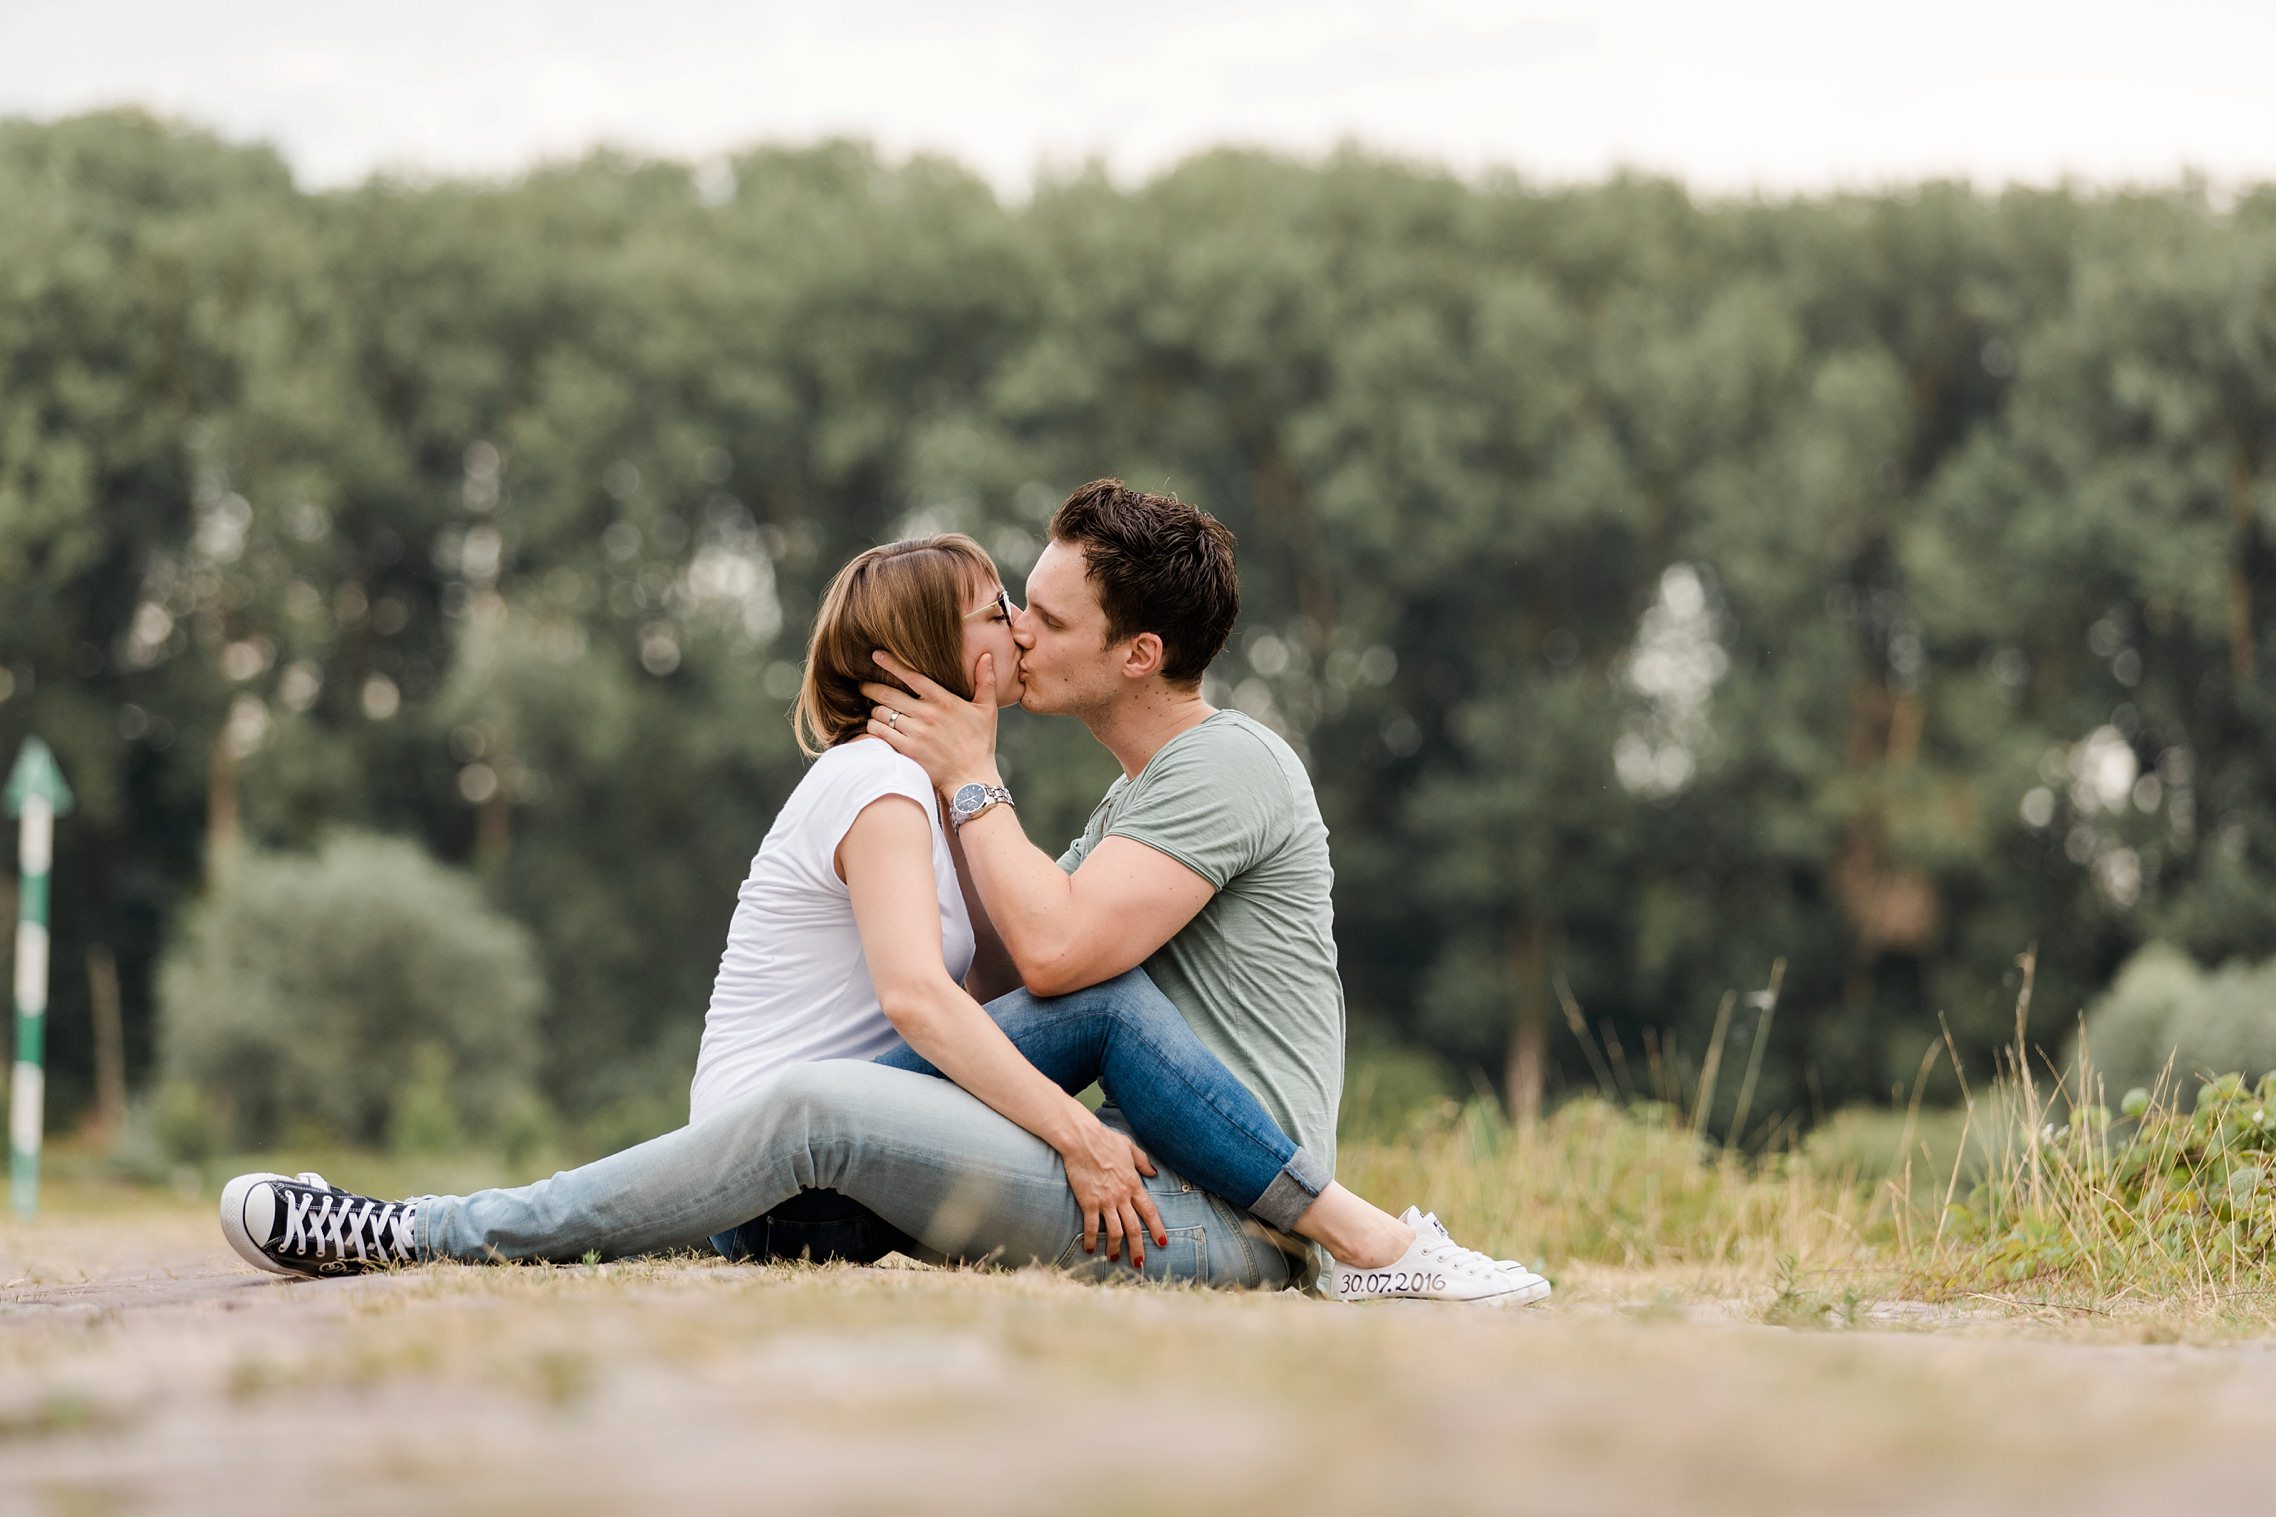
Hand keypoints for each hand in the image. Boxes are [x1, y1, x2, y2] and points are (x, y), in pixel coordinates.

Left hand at [863, 651, 1002, 793]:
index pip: (911, 676)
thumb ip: (985, 681)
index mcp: (943, 700)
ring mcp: (916, 733)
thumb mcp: (987, 710)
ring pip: (881, 713)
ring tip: (873, 709)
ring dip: (874, 709)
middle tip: (863, 685)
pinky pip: (880, 733)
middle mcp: (927, 714)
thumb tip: (986, 655)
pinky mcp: (908, 751)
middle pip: (888, 694)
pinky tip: (874, 726)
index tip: (876, 655)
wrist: (973, 779)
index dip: (891, 663)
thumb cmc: (980, 744)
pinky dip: (873, 727)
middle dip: (871, 687)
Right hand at [1055, 1117, 1168, 1268]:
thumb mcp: (1130, 1147)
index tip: (1163, 1242)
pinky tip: (1090, 1248)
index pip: (1150, 1211)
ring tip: (1114, 1258)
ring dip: (1115, 1248)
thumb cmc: (1105, 1140)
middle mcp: (1122, 1196)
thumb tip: (1153, 1172)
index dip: (1157, 1228)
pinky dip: (1092, 1239)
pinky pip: (1092, 1226)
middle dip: (1138, 1247)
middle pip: (1134, 1228)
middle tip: (1140, 1262)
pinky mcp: (1089, 1202)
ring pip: (1115, 1231)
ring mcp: (1106, 1200)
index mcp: (1134, 1184)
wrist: (1082, 1139)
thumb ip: (1143, 1161)